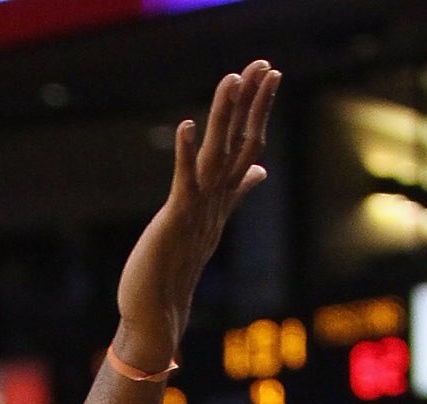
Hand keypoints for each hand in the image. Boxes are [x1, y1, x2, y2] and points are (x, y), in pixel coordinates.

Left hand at [115, 61, 277, 367]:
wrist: (156, 317)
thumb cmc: (174, 271)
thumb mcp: (207, 225)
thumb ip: (234, 194)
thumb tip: (259, 173)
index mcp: (221, 201)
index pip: (248, 147)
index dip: (259, 110)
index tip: (270, 76)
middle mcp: (215, 203)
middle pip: (242, 143)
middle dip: (254, 103)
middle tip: (268, 64)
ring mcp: (198, 211)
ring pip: (218, 155)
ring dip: (225, 117)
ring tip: (233, 78)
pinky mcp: (176, 220)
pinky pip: (184, 182)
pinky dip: (184, 154)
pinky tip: (185, 127)